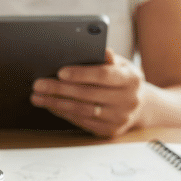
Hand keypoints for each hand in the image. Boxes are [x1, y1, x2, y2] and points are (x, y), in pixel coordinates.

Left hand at [30, 49, 145, 136]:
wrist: (141, 106)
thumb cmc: (123, 79)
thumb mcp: (122, 65)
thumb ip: (109, 59)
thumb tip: (102, 49)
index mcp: (131, 79)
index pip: (103, 75)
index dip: (81, 74)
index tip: (60, 72)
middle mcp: (128, 100)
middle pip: (88, 94)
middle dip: (60, 89)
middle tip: (39, 84)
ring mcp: (119, 118)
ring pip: (82, 110)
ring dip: (56, 103)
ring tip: (38, 96)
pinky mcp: (109, 130)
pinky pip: (82, 122)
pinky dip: (64, 113)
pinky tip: (50, 105)